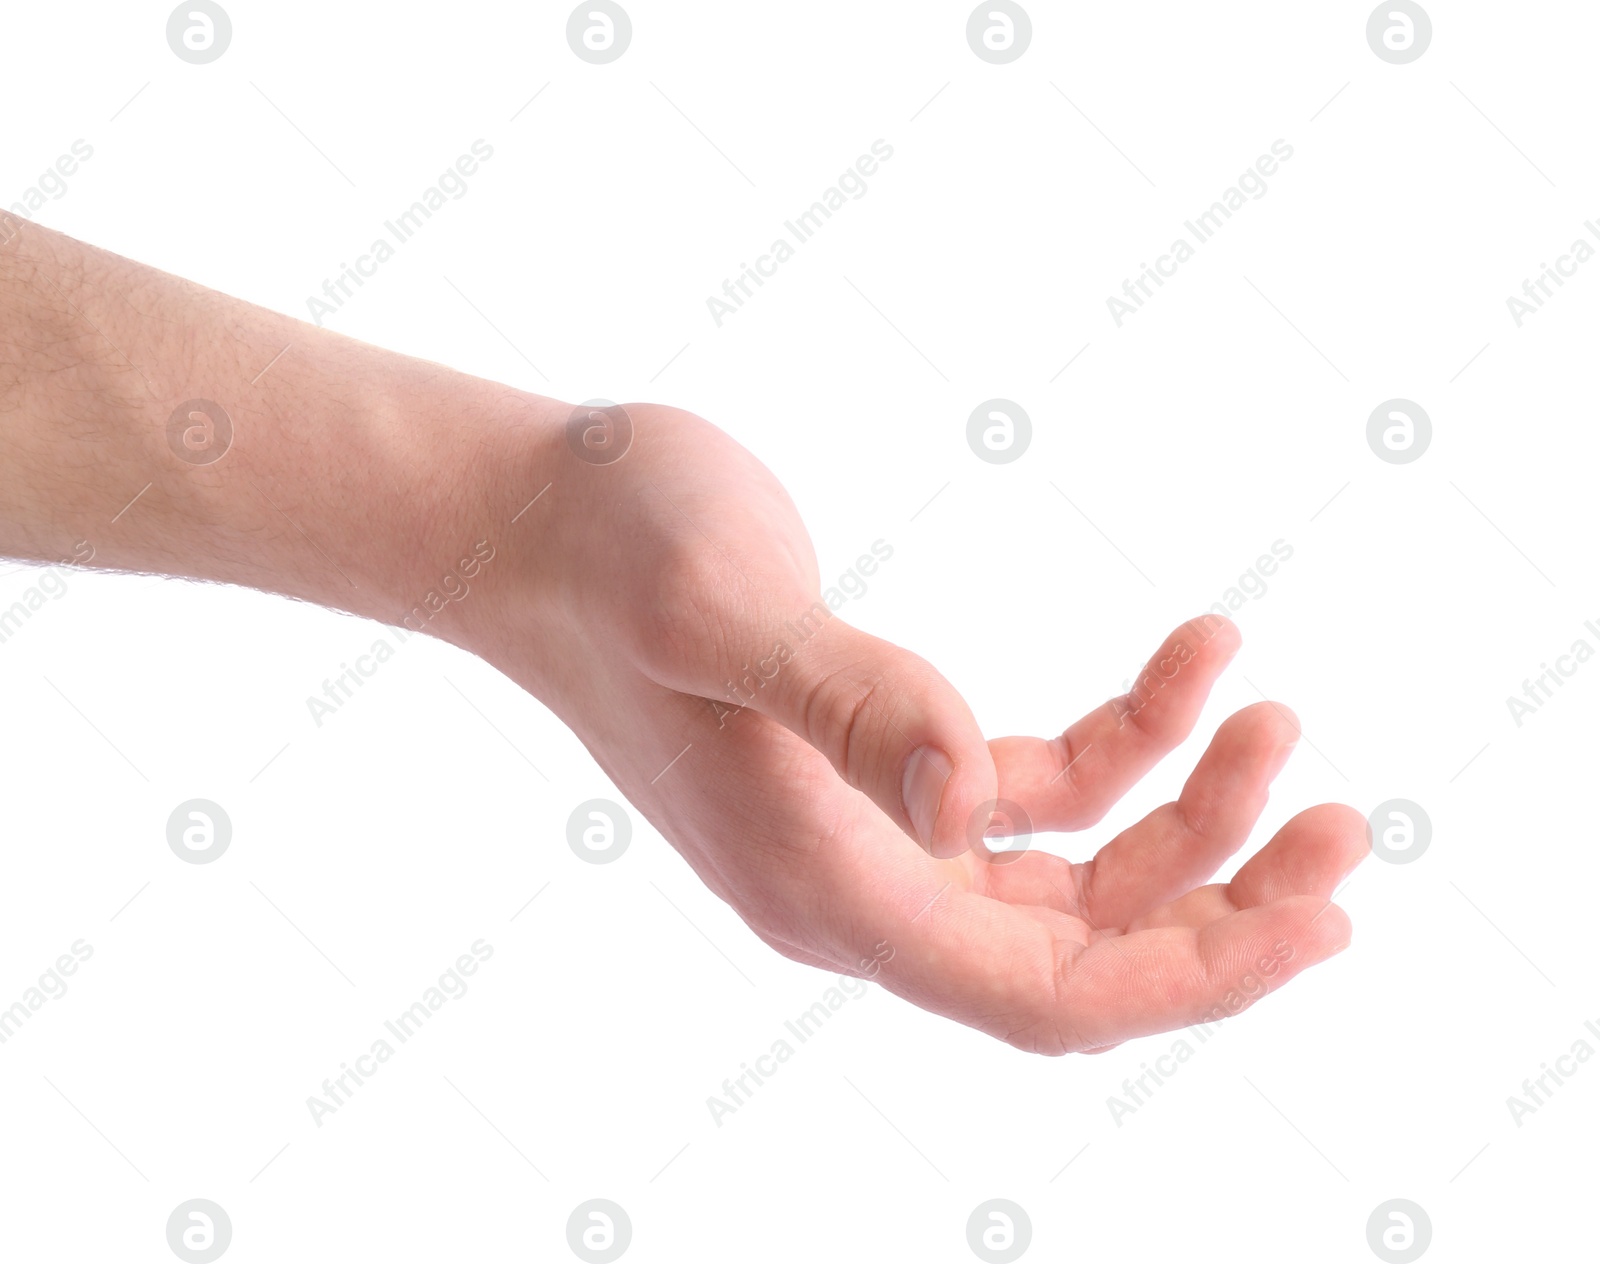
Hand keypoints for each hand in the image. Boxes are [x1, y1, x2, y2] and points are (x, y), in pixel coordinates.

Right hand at [471, 403, 1365, 1053]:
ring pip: (1072, 881)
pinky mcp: (882, 766)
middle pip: (1081, 953)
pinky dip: (1127, 744)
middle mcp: (857, 886)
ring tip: (1273, 712)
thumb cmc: (611, 553)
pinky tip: (1192, 665)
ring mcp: (870, 833)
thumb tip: (969, 802)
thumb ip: (849, 706)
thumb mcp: (722, 610)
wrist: (534, 521)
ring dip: (1187, 815)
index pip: (1043, 994)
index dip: (1194, 978)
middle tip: (1344, 818)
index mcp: (825, 886)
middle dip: (1223, 900)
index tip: (1318, 922)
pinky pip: (1038, 796)